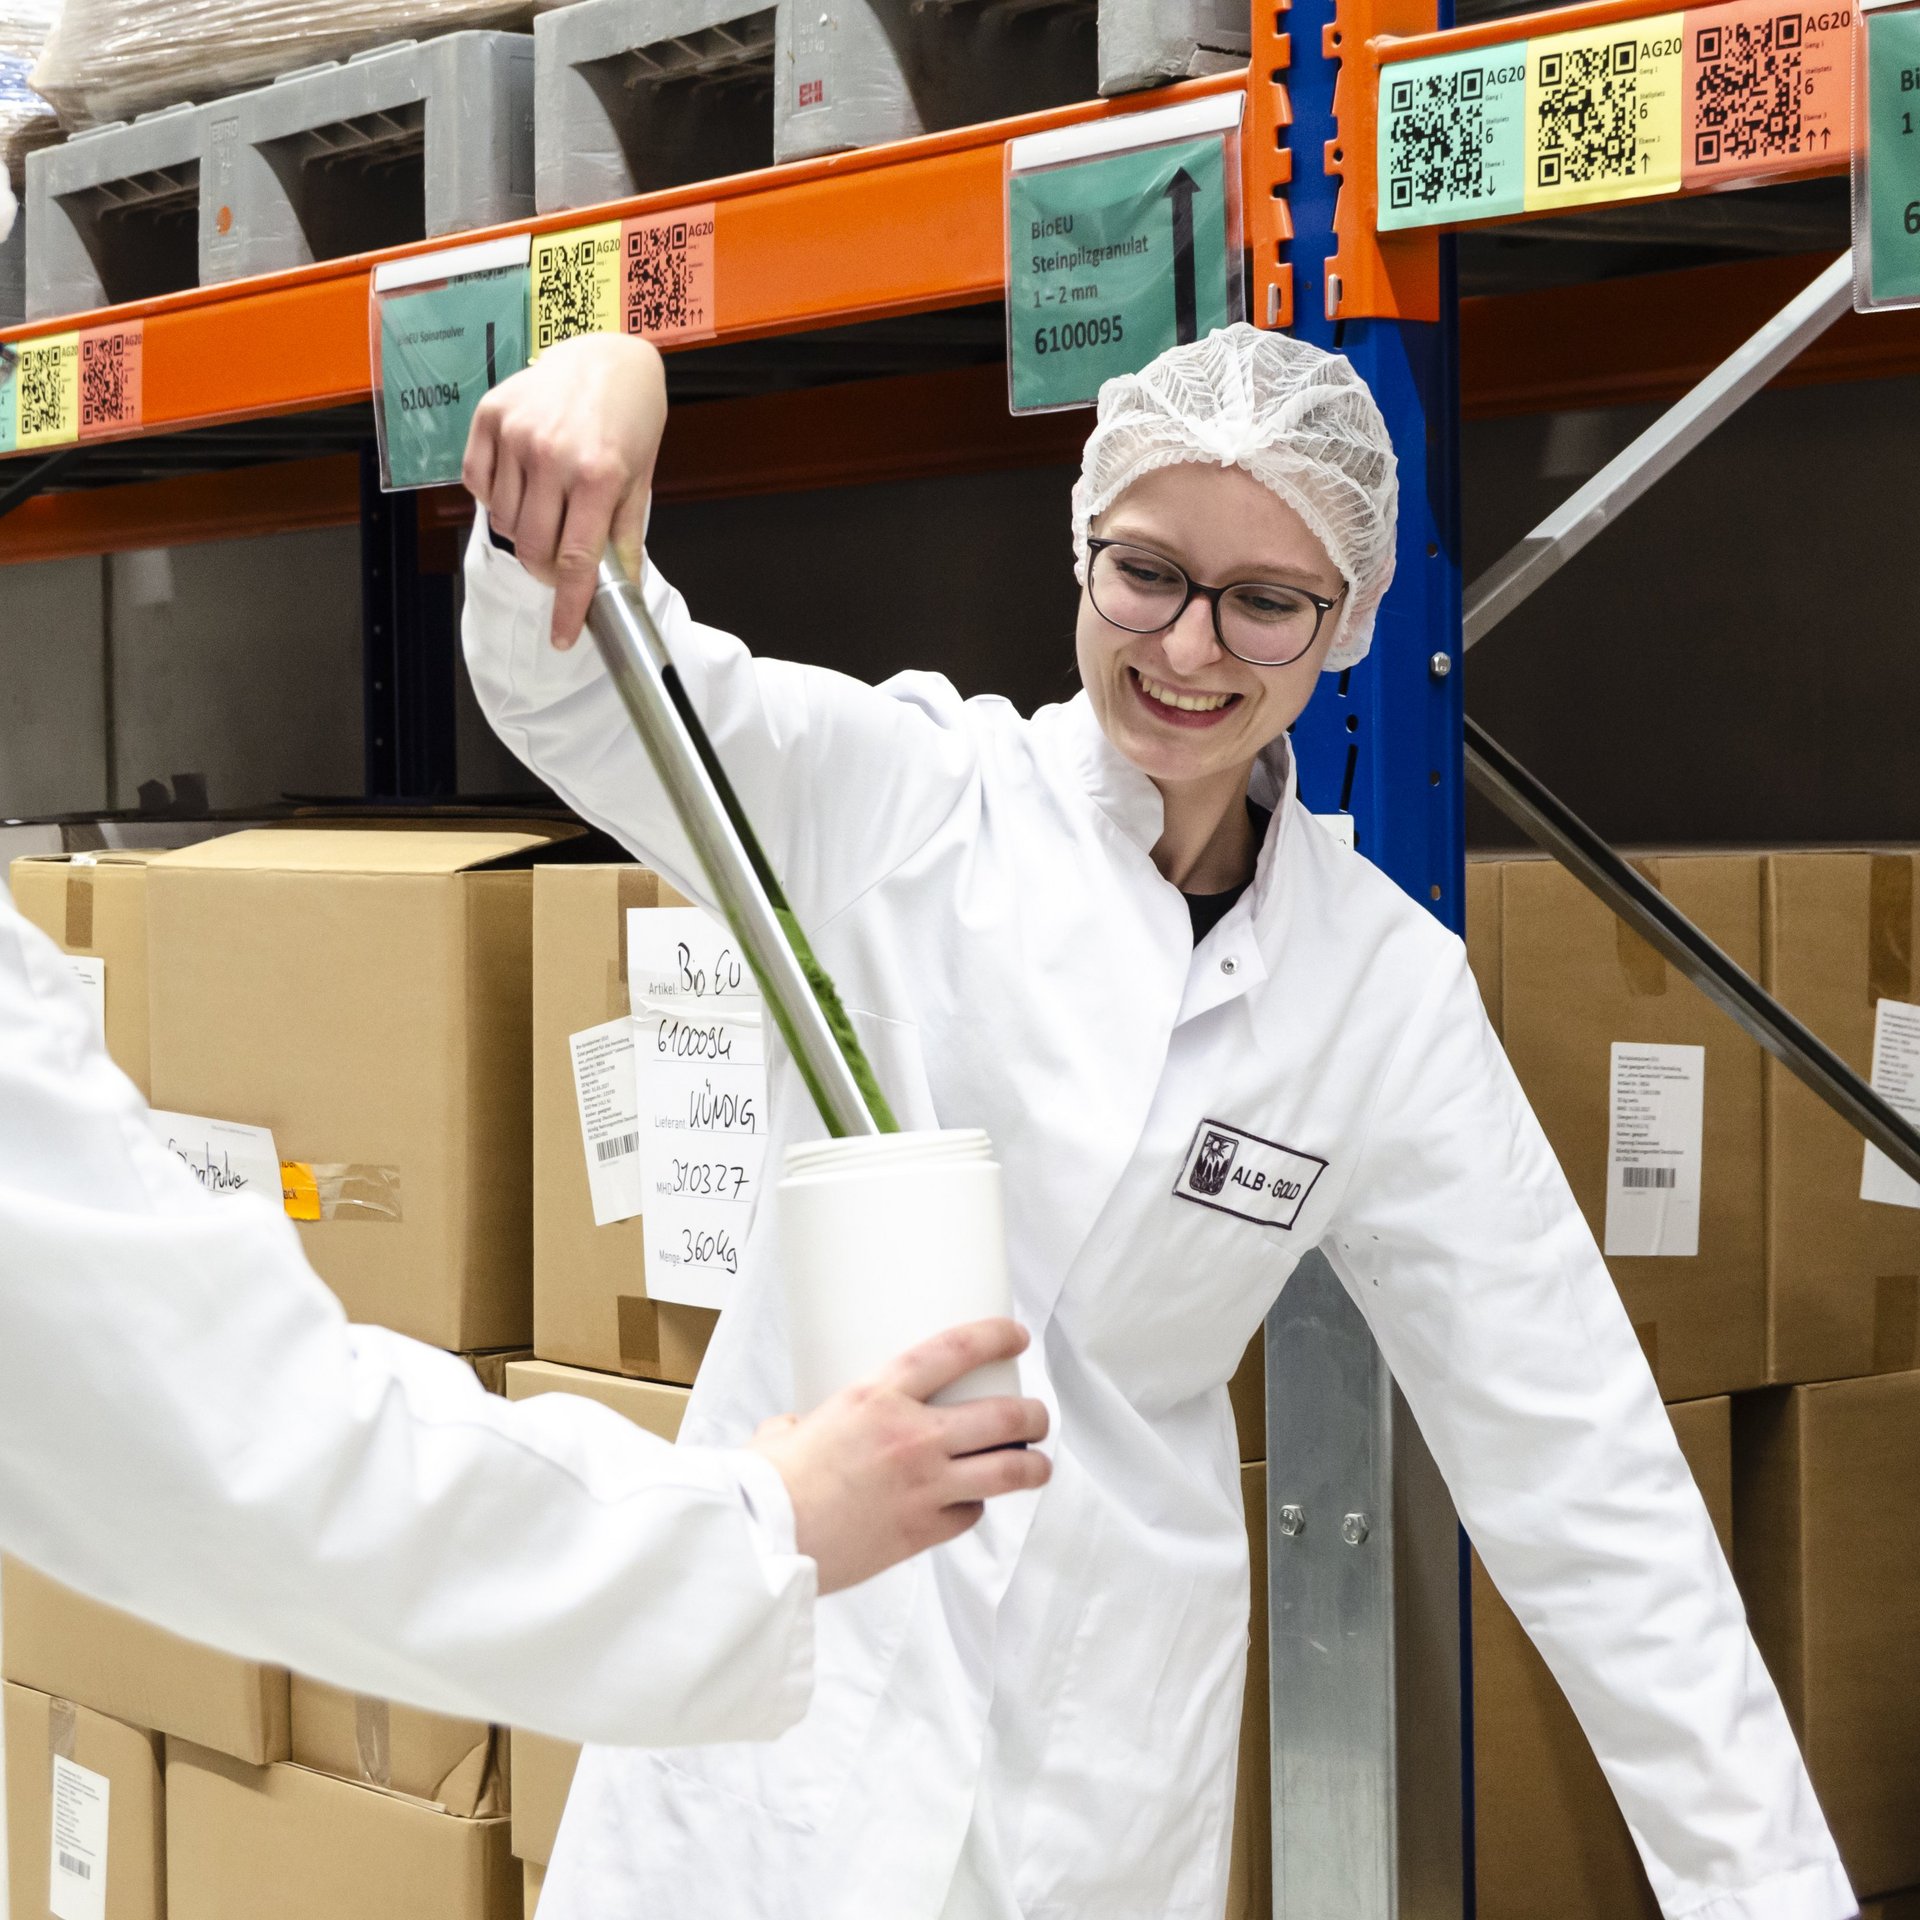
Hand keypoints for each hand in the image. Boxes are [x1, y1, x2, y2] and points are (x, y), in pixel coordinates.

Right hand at [461, 332, 666, 649]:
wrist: (607, 356)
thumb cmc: (629, 421)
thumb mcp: (638, 481)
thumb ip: (623, 539)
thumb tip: (623, 593)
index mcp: (597, 475)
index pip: (574, 562)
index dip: (567, 607)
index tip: (563, 637)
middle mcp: (552, 455)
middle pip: (533, 549)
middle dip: (546, 570)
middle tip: (560, 562)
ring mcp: (515, 433)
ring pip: (503, 521)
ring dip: (523, 531)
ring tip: (547, 508)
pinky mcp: (489, 415)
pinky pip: (477, 484)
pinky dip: (495, 497)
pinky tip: (521, 483)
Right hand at [748, 1319, 1050, 1594]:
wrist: (762, 1539)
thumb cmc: (765, 1483)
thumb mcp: (785, 1429)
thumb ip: (800, 1422)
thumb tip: (791, 1429)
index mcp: (877, 1396)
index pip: (954, 1350)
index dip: (994, 1336)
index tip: (1014, 1335)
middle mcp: (912, 1436)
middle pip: (1003, 1415)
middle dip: (1032, 1413)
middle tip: (1036, 1415)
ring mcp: (924, 1486)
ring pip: (1008, 1470)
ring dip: (1032, 1465)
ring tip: (1037, 1464)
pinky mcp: (923, 1532)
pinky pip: (971, 1515)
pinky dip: (976, 1508)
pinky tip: (970, 1504)